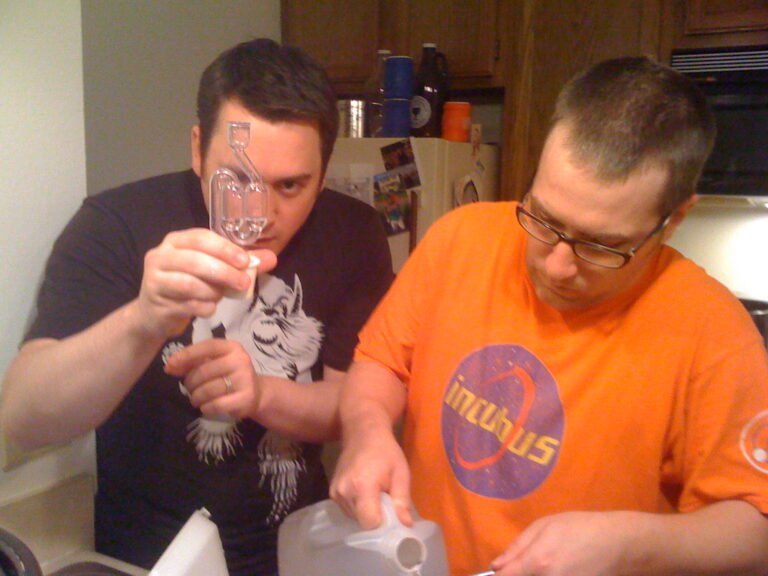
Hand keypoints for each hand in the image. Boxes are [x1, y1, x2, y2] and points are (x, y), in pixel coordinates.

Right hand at [136, 228, 276, 338]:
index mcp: (176, 241)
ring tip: (221, 297)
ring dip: (213, 292)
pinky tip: (209, 309)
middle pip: (194, 260)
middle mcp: (161, 256)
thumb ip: (240, 263)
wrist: (155, 314)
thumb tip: (271, 258)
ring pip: (189, 284)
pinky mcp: (155, 302)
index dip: (225, 249)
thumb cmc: (189, 286)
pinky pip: (186, 305)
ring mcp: (154, 279)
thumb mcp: (214, 271)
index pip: (201, 237)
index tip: (246, 261)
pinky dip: (204, 308)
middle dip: (224, 272)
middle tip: (244, 283)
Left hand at [164, 337, 263, 418]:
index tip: (170, 365)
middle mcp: (240, 360)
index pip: (207, 347)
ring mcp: (245, 379)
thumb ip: (193, 362)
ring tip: (196, 399)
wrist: (257, 393)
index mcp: (232, 347)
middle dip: (190, 383)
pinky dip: (206, 408)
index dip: (187, 355)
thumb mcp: (214, 363)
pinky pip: (216, 405)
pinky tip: (206, 407)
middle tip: (189, 389)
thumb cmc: (229, 375)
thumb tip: (170, 366)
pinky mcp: (246, 398)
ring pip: (208, 390)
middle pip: (204, 371)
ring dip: (196, 397)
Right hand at [330, 430, 412, 528]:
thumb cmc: (386, 451)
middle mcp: (344, 492)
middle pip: (362, 522)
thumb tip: (406, 525)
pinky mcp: (332, 492)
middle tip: (386, 499)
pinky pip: (348, 510)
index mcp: (362, 487)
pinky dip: (358, 506)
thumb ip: (402, 500)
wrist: (363, 433)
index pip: (370, 523)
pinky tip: (365, 491)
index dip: (383, 523)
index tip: (392, 514)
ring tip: (375, 493)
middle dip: (376, 517)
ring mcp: (335, 493)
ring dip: (367, 512)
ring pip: (355, 518)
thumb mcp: (401, 473)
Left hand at [490, 511, 634, 575]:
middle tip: (527, 565)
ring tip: (550, 562)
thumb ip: (517, 547)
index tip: (499, 572)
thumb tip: (496, 566)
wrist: (618, 544)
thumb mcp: (545, 526)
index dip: (498, 575)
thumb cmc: (579, 528)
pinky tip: (561, 568)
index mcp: (538, 562)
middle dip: (518, 575)